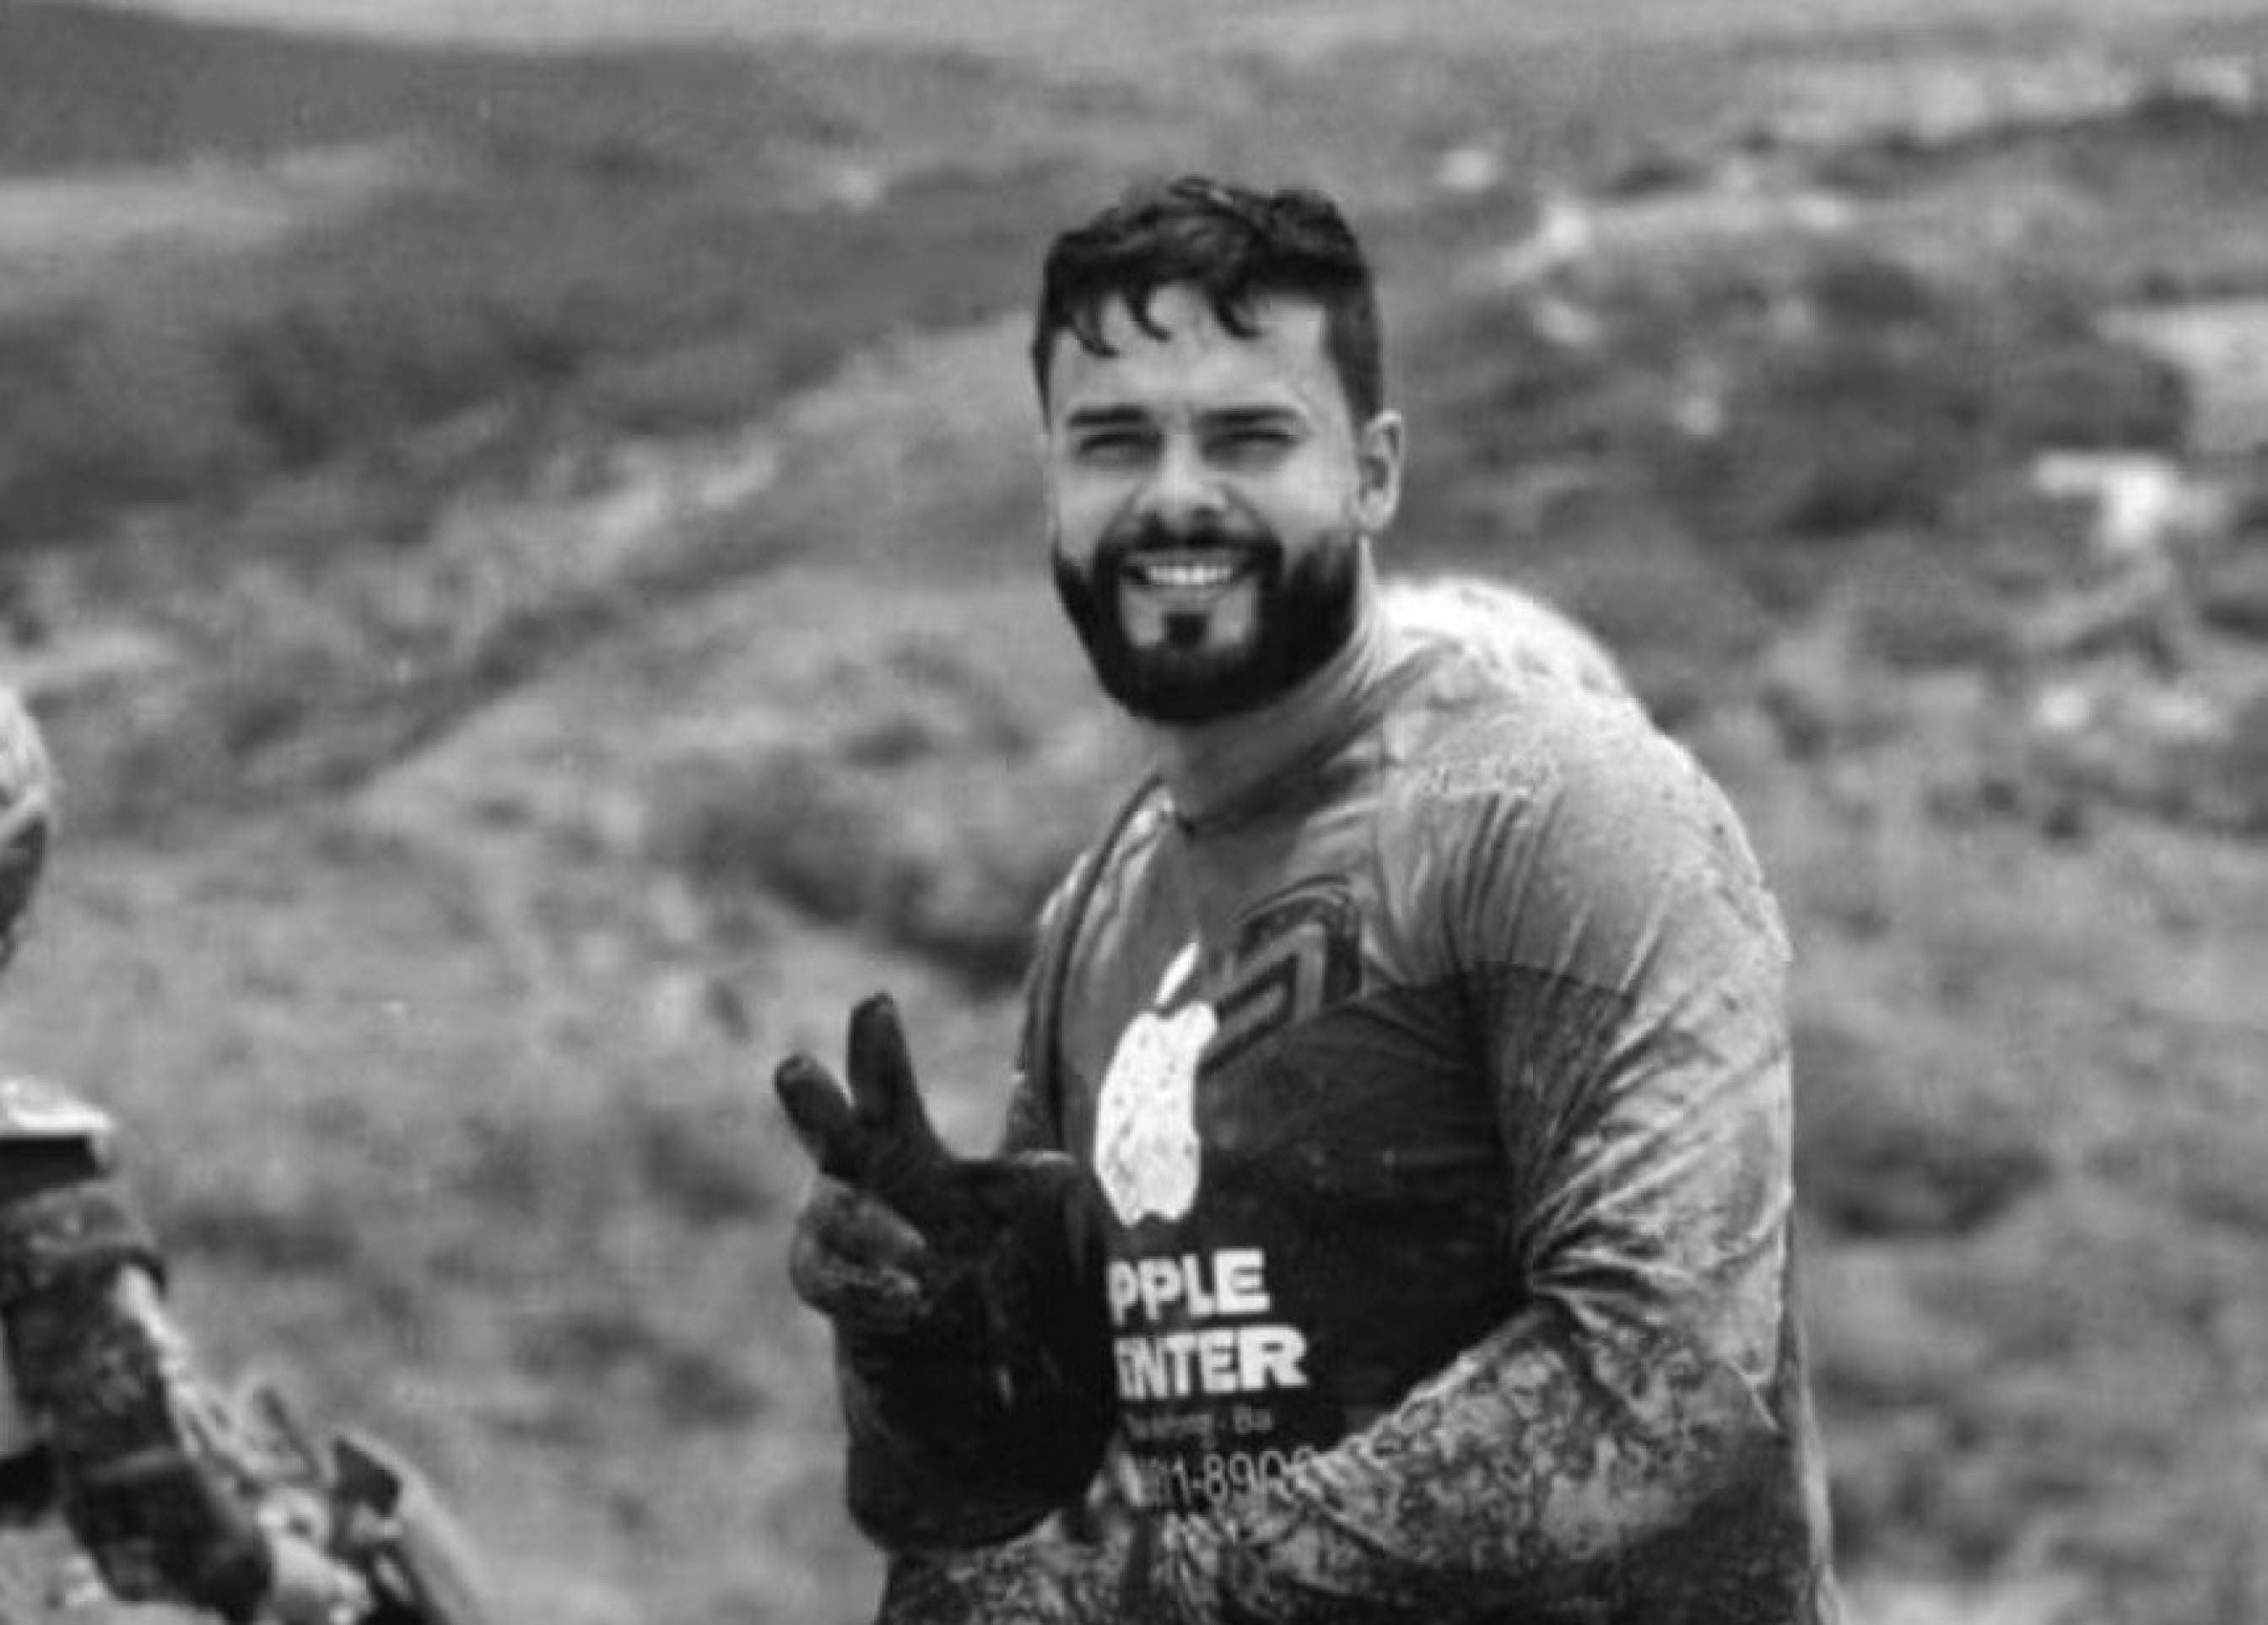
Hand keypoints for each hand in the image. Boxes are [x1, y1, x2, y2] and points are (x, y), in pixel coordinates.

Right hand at [774, 993, 1093, 1338]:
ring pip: (840, 1215)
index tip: (877, 1001)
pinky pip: (832, 1280)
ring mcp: (827, 1221)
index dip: (876, 1044)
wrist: (934, 1325)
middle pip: (823, 1125)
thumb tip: (1048, 1123)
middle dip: (810, 1099)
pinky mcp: (818, 1276)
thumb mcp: (997, 1194)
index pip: (882, 1080)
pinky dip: (872, 1289)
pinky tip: (911, 1299)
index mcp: (890, 1132)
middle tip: (793, 1067)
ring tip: (925, 1254)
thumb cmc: (960, 1233)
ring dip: (880, 1233)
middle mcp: (848, 1167)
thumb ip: (1021, 1162)